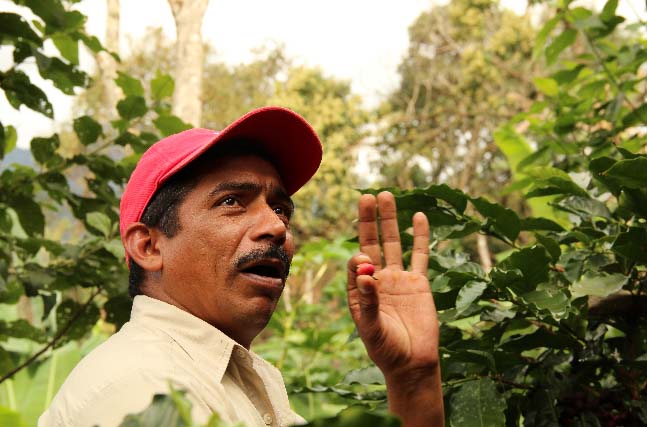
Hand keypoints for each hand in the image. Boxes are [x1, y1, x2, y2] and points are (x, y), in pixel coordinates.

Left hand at [347, 191, 438, 378]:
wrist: (413, 363)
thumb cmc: (386, 349)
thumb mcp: (372, 327)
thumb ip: (368, 301)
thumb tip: (365, 273)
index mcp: (358, 290)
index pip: (355, 264)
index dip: (359, 258)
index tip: (366, 261)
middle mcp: (376, 280)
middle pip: (371, 242)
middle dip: (369, 220)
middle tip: (367, 196)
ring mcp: (398, 279)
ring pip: (393, 243)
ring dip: (389, 220)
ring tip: (385, 195)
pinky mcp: (419, 283)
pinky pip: (420, 255)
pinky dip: (420, 236)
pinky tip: (418, 217)